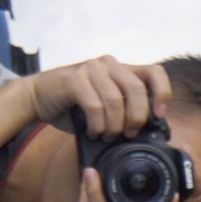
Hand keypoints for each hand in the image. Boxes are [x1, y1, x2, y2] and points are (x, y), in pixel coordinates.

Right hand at [25, 55, 170, 139]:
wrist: (37, 98)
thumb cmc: (74, 106)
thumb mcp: (106, 107)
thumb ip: (125, 110)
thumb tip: (147, 130)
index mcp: (122, 70)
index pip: (155, 72)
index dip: (163, 93)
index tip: (159, 115)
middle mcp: (109, 64)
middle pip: (137, 89)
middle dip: (136, 118)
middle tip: (129, 134)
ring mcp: (91, 69)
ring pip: (115, 100)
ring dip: (114, 126)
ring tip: (107, 136)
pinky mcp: (74, 78)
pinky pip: (95, 105)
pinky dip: (97, 125)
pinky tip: (93, 132)